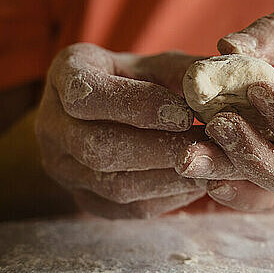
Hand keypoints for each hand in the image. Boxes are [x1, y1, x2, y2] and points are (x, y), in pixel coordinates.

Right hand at [34, 43, 242, 217]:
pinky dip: (170, 197)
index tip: (186, 112)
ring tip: (213, 165)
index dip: (139, 106)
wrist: (121, 113)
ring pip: (114, 185)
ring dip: (171, 177)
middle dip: (161, 148)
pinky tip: (200, 182)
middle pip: (99, 148)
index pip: (88, 95)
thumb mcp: (162, 64)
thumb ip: (187, 71)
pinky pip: (128, 209)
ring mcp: (63, 168)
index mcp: (65, 76)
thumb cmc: (145, 80)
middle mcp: (51, 125)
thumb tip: (221, 82)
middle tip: (211, 145)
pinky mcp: (85, 199)